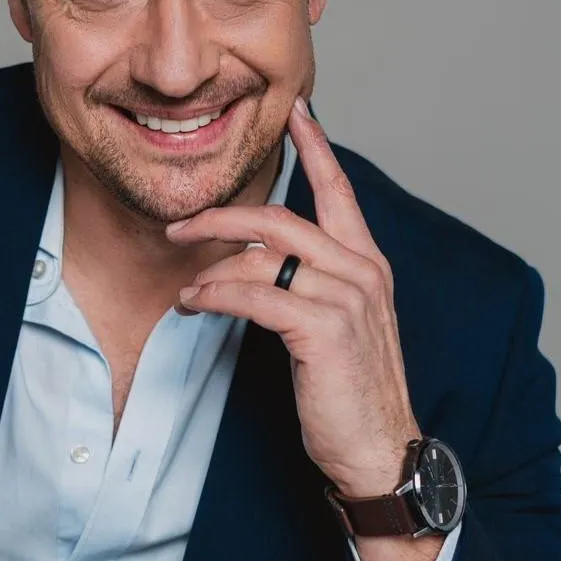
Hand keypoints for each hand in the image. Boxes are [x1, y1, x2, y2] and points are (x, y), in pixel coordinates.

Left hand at [165, 96, 421, 497]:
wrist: (379, 448)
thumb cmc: (353, 388)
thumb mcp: (341, 323)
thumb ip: (313, 282)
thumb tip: (257, 262)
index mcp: (368, 262)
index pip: (340, 190)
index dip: (316, 147)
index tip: (297, 113)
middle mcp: (362, 270)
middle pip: (280, 218)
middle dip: (221, 218)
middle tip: (181, 226)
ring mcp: (346, 297)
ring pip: (261, 256)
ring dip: (210, 269)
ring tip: (186, 291)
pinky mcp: (323, 327)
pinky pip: (253, 294)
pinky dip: (215, 296)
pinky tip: (194, 305)